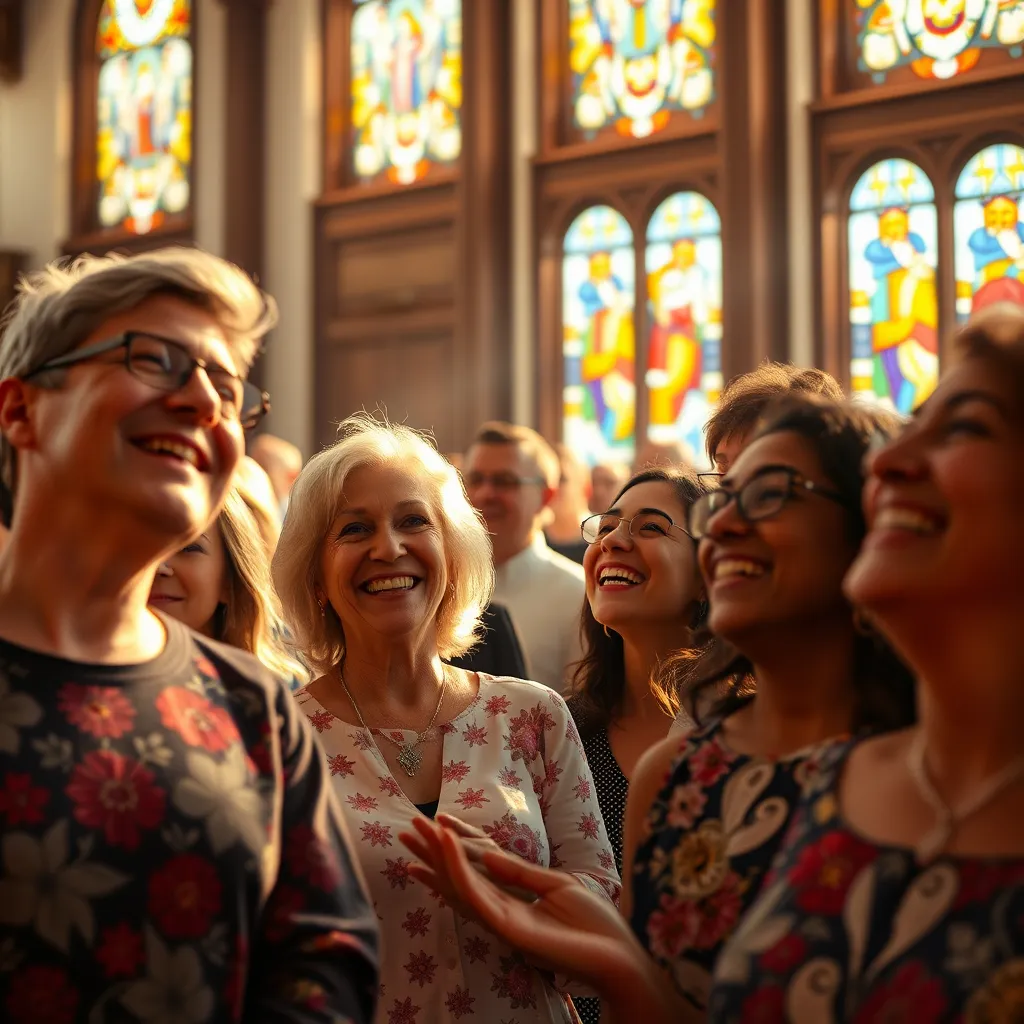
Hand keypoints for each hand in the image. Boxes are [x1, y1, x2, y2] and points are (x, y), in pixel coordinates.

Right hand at [404, 818, 648, 994]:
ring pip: (459, 885)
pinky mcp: (506, 927)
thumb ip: (521, 872)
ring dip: (437, 855)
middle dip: (431, 855)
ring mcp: (501, 920)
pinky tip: (447, 844)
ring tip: (417, 830)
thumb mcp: (556, 885)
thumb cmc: (594, 923)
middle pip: (457, 880)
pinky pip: (475, 894)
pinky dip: (459, 867)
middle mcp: (501, 911)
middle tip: (405, 831)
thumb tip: (490, 853)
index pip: (475, 871)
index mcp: (513, 901)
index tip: (435, 825)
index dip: (455, 849)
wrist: (618, 956)